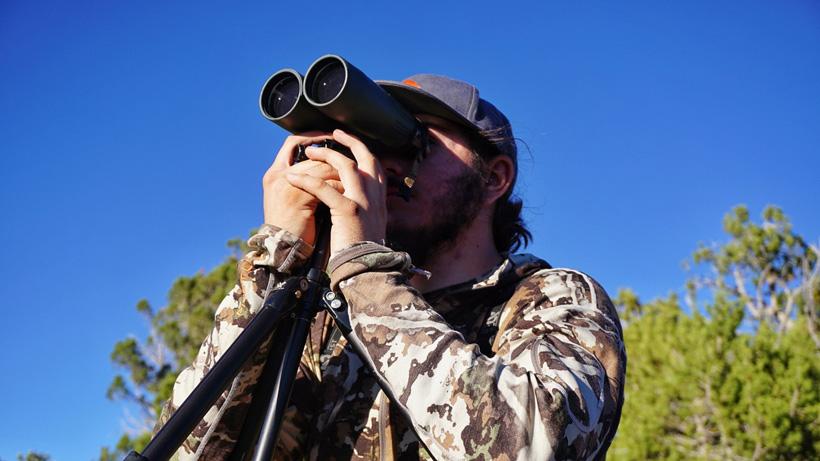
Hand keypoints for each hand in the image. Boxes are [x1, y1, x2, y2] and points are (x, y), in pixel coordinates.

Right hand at [263, 133, 343, 245]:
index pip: (292, 143)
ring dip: (341, 174)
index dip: (313, 138)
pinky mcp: (296, 198)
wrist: (284, 252)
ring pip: (321, 168)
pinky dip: (340, 187)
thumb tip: (334, 172)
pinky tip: (350, 192)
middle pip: (312, 155)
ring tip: (354, 181)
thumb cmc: (293, 229)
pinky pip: (324, 184)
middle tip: (353, 158)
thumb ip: (310, 184)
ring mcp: (285, 185)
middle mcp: (277, 175)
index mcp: (276, 174)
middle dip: (334, 155)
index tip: (334, 138)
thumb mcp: (298, 201)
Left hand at [285, 129, 386, 257]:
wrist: (367, 269)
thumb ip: (367, 207)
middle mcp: (375, 196)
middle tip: (334, 134)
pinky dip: (307, 181)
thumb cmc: (363, 251)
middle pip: (366, 156)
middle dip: (349, 141)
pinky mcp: (348, 210)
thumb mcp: (370, 224)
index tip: (347, 143)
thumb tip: (356, 198)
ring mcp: (363, 201)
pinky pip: (325, 188)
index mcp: (379, 199)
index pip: (374, 165)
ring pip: (346, 165)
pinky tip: (293, 178)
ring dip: (326, 155)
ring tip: (311, 152)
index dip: (361, 150)